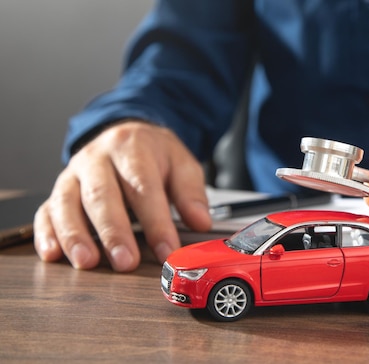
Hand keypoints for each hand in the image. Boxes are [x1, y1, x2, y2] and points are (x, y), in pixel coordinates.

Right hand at [33, 121, 211, 270]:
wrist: (127, 133)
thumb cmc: (154, 155)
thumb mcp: (182, 164)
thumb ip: (191, 193)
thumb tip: (200, 222)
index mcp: (131, 148)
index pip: (143, 186)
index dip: (155, 221)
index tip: (167, 250)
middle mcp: (96, 159)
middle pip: (101, 195)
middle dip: (113, 232)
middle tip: (126, 262)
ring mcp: (73, 175)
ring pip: (66, 204)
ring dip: (75, 236)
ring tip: (87, 262)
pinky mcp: (58, 191)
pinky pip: (46, 211)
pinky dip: (45, 234)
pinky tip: (52, 254)